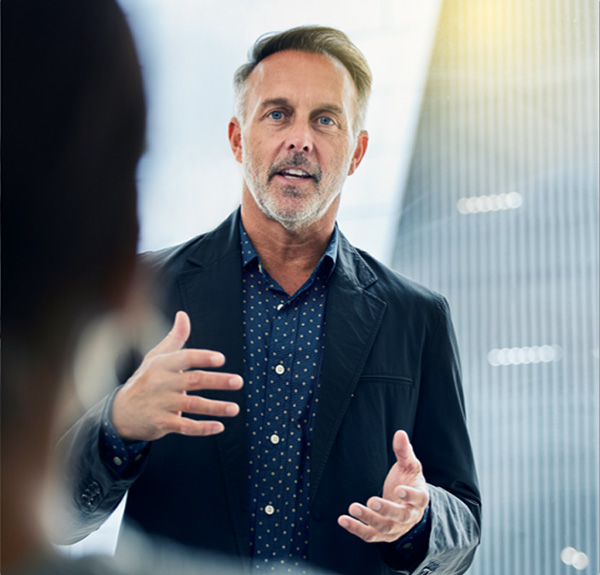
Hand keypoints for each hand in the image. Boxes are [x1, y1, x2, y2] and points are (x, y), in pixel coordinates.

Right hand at [111, 311, 242, 441]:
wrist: (120, 413)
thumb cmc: (145, 380)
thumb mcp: (156, 357)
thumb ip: (175, 337)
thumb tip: (183, 315)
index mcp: (162, 364)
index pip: (185, 358)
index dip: (203, 357)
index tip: (221, 359)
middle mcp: (161, 383)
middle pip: (194, 380)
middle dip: (218, 381)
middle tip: (239, 381)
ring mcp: (161, 404)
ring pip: (193, 405)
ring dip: (216, 407)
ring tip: (235, 408)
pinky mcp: (162, 423)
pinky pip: (186, 426)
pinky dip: (203, 428)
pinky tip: (219, 427)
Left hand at [338, 430, 429, 542]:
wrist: (409, 503)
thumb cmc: (409, 480)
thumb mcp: (409, 465)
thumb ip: (404, 451)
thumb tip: (400, 433)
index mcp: (420, 498)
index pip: (418, 499)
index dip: (410, 496)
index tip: (399, 490)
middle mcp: (410, 516)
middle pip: (400, 517)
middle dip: (386, 510)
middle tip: (371, 501)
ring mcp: (397, 528)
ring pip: (384, 528)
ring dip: (368, 519)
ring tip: (353, 508)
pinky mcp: (384, 535)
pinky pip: (370, 535)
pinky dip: (356, 529)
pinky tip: (343, 520)